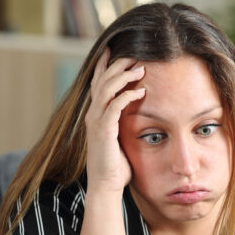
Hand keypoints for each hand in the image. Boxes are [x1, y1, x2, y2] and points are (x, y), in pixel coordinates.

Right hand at [84, 47, 145, 193]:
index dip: (104, 65)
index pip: (98, 83)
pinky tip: (141, 92)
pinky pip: (114, 106)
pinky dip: (127, 96)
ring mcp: (96, 122)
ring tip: (141, 68)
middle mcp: (93, 114)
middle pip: (102, 80)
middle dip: (117, 64)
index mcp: (96, 114)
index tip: (113, 49)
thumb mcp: (121, 139)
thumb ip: (124, 124)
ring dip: (124, 76)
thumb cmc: (116, 165)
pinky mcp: (103, 131)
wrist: (106, 185)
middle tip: (135, 53)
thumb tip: (139, 114)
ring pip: (107, 89)